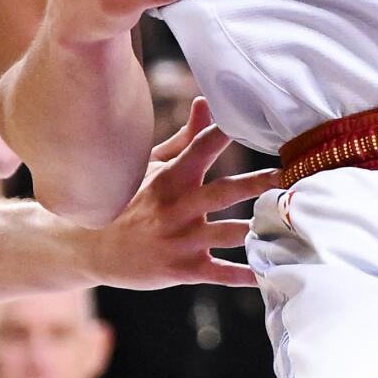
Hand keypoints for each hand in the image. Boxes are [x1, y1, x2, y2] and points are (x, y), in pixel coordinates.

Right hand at [84, 98, 271, 290]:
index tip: (252, 120)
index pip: (201, 148)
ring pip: (228, 234)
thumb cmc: (128, 200)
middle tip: (286, 176)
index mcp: (171, 177)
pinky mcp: (182, 268)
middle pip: (224, 192)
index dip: (225, 134)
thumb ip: (185, 138)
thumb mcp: (151, 167)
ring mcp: (181, 239)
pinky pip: (219, 272)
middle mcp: (178, 207)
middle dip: (256, 184)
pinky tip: (267, 274)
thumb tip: (206, 102)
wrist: (90, 246)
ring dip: (258, 229)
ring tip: (288, 223)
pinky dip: (244, 275)